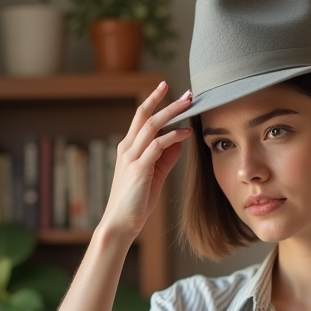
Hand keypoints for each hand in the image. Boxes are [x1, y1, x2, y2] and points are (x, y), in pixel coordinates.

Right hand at [99, 81, 193, 241]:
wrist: (121, 223)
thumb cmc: (137, 202)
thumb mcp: (155, 176)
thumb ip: (165, 158)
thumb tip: (179, 140)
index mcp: (128, 148)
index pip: (140, 117)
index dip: (154, 100)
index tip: (167, 87)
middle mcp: (127, 148)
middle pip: (144, 115)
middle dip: (164, 99)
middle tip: (185, 91)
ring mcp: (131, 158)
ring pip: (151, 126)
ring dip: (172, 113)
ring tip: (189, 104)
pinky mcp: (139, 169)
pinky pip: (157, 146)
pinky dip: (173, 137)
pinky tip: (186, 133)